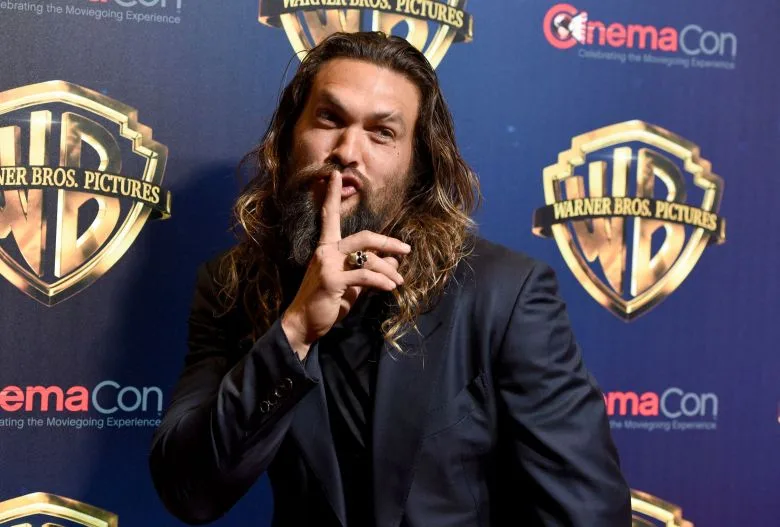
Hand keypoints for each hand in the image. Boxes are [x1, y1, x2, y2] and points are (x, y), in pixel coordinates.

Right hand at [281, 171, 410, 358]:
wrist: (305, 324)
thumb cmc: (327, 302)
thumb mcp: (352, 284)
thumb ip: (369, 270)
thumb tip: (394, 261)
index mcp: (326, 247)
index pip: (329, 217)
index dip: (332, 196)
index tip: (334, 175)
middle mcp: (325, 251)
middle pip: (363, 236)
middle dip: (388, 242)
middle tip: (406, 249)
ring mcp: (327, 264)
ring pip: (367, 257)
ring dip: (388, 270)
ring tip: (399, 282)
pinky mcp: (332, 280)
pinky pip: (364, 275)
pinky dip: (381, 282)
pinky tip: (390, 288)